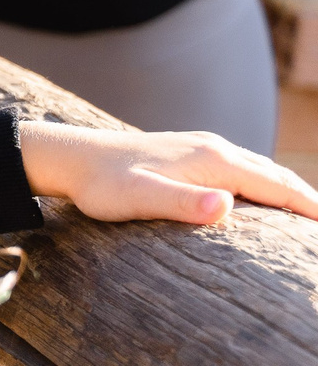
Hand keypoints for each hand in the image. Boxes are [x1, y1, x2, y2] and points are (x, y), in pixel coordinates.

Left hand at [20, 121, 317, 225]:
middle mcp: (215, 148)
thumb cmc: (102, 185)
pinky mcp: (189, 153)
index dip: (310, 207)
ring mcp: (203, 147)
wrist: (72, 157)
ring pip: (260, 169)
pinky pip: (242, 169)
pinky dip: (265, 185)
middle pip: (276, 175)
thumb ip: (181, 203)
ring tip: (308, 218)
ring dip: (288, 191)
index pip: (277, 185)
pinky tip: (262, 201)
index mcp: (214, 160)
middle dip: (308, 200)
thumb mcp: (138, 198)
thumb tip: (225, 205)